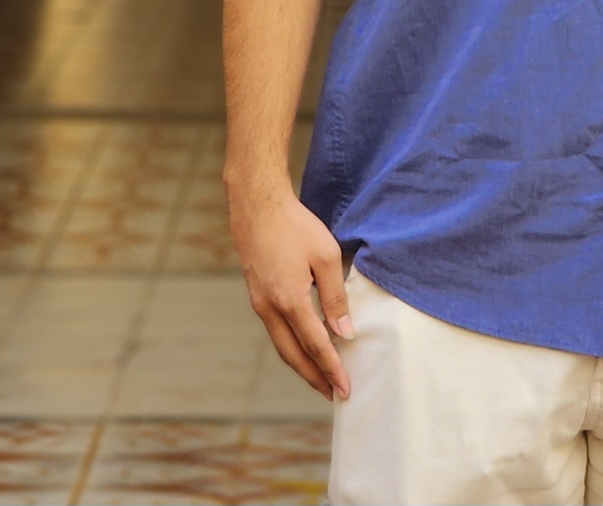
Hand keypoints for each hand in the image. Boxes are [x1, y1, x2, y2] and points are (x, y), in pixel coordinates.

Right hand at [227, 176, 351, 399]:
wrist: (256, 206)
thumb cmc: (295, 226)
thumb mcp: (325, 256)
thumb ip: (335, 297)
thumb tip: (345, 333)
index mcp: (290, 300)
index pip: (316, 345)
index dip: (332, 369)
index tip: (346, 388)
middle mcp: (271, 308)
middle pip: (294, 355)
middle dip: (315, 378)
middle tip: (334, 395)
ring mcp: (260, 304)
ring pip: (282, 346)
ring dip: (302, 366)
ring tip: (320, 379)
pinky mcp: (257, 296)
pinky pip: (275, 332)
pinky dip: (291, 347)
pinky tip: (303, 348)